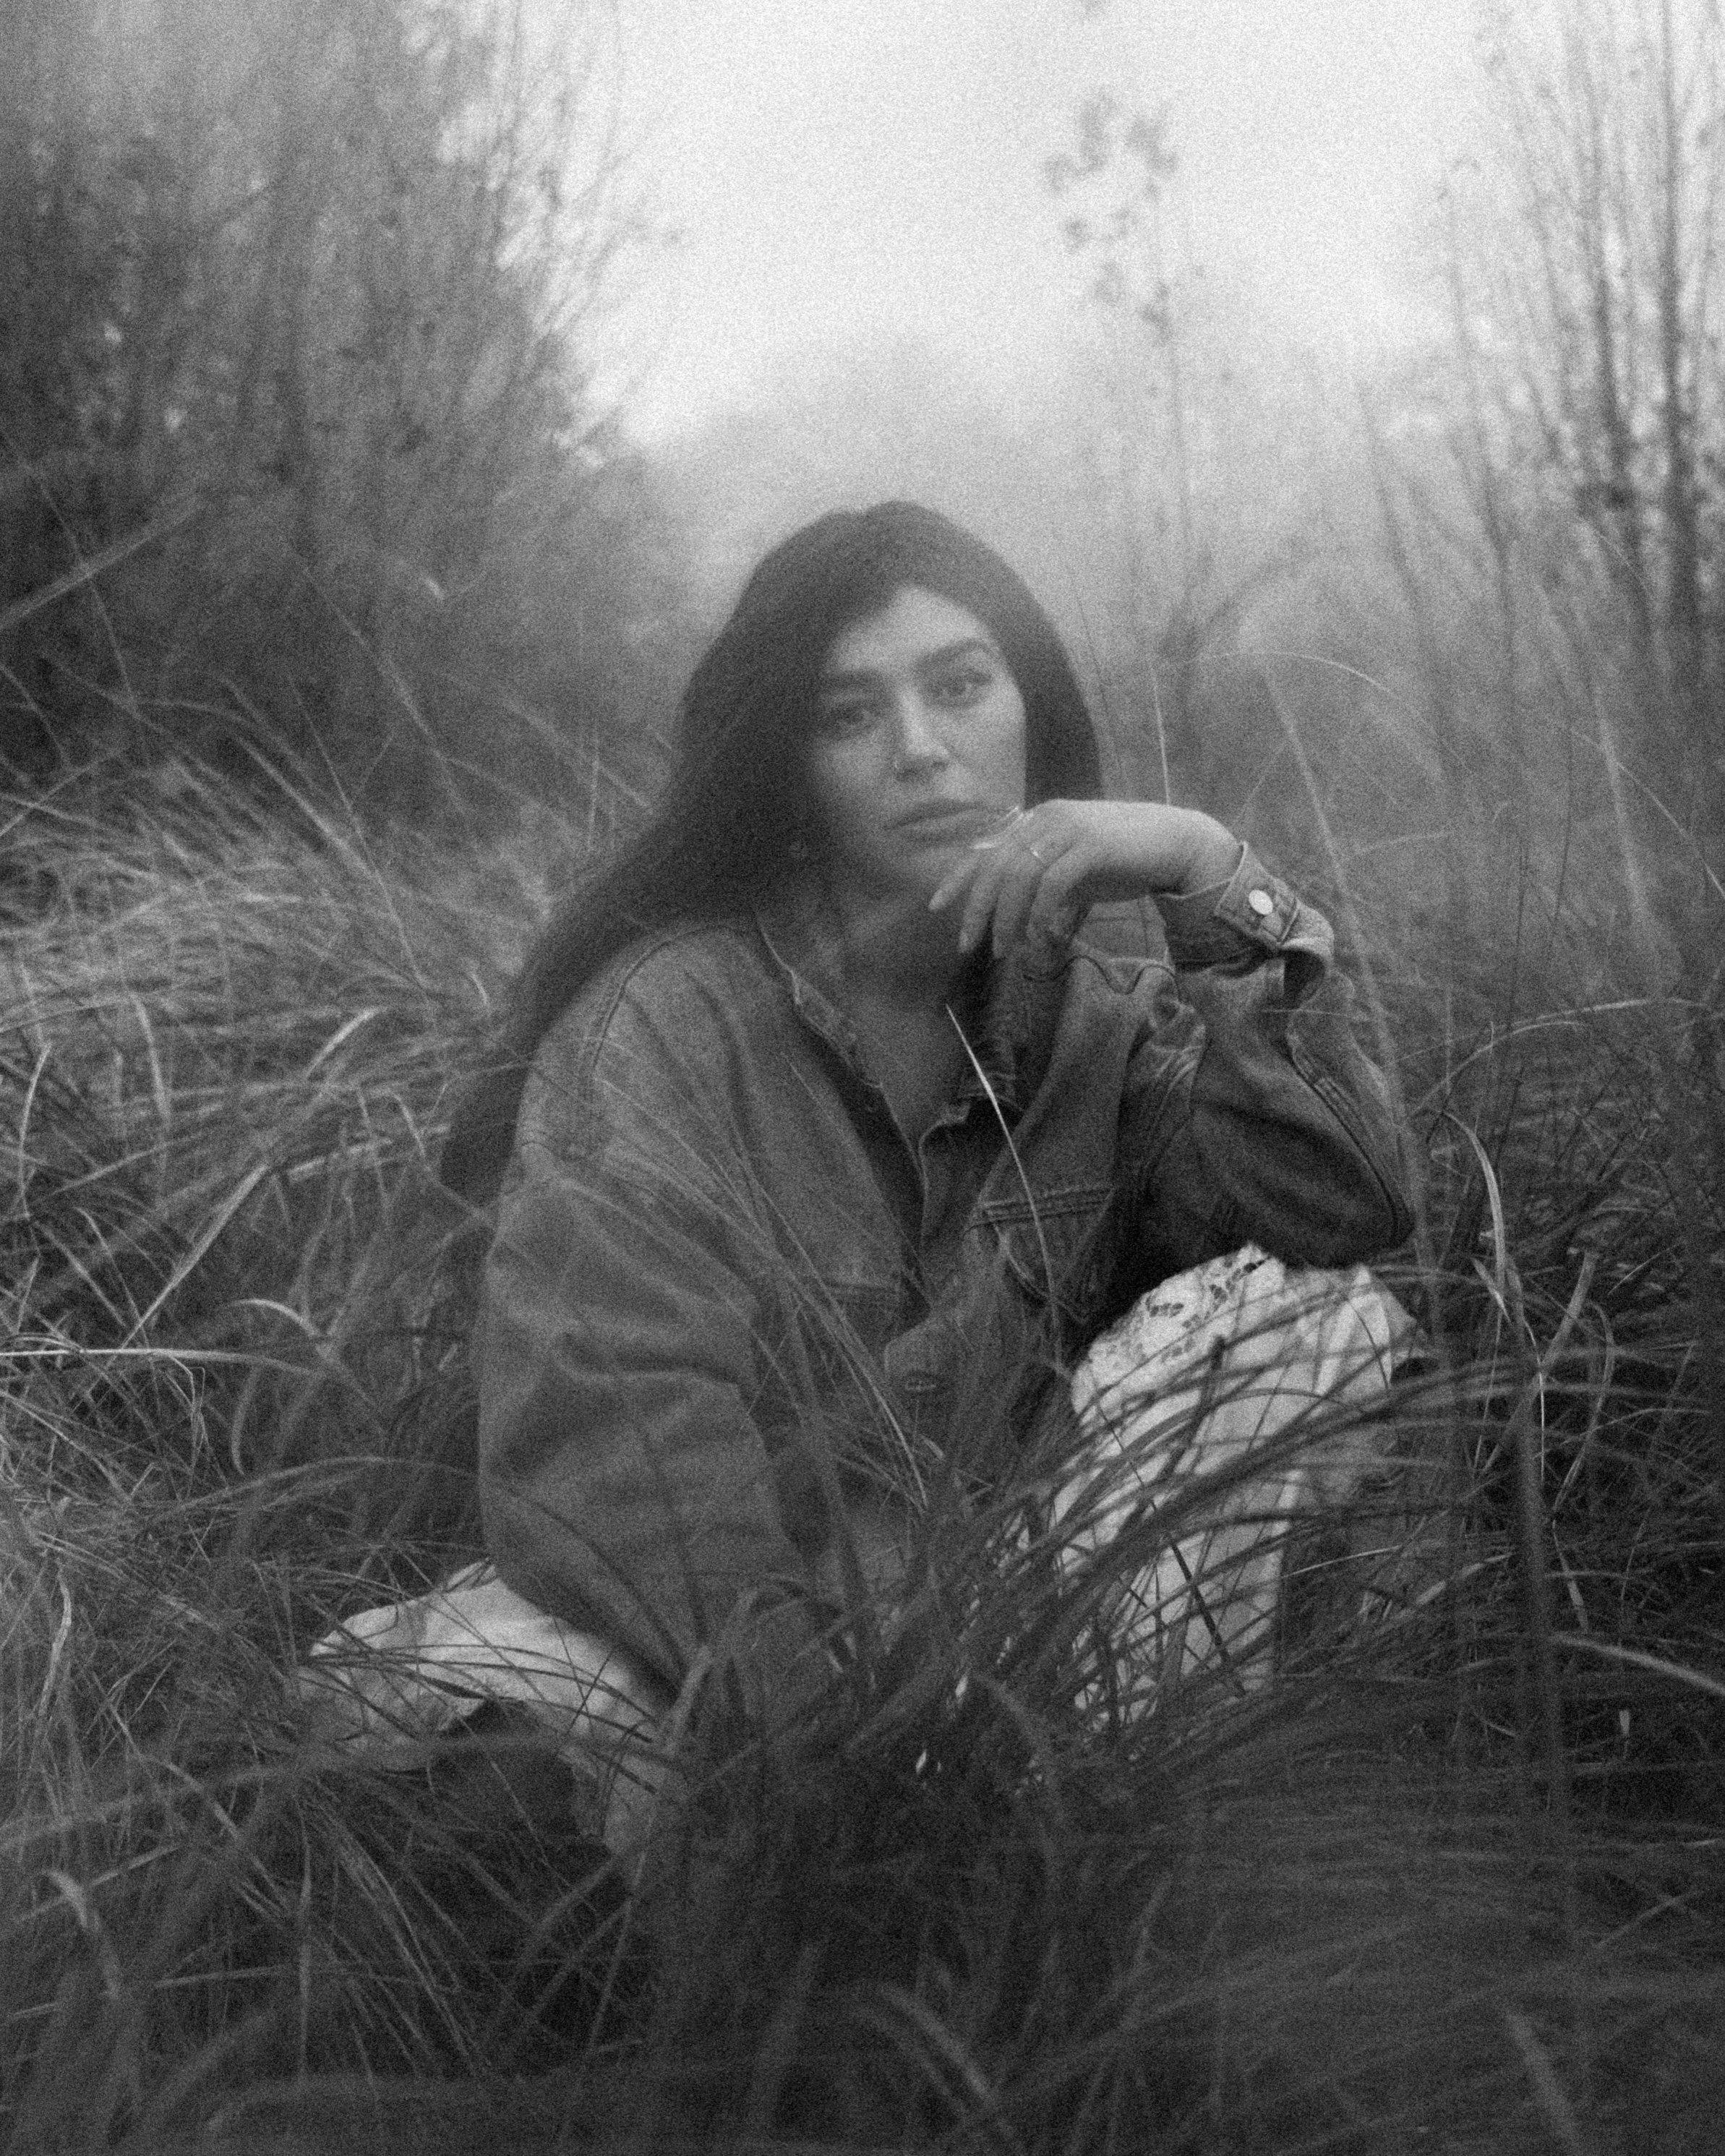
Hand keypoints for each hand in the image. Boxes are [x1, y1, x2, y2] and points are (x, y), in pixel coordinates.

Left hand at [927, 801, 1240, 958]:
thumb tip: (1031, 930)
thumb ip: (1050, 893)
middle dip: (976, 909)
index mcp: (1037, 820)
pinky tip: (1036, 937)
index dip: (958, 877)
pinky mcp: (1090, 846)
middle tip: (968, 945)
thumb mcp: (1077, 874)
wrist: (1176, 844)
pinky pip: (1051, 884)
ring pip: (1018, 876)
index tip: (936, 906)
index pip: (985, 847)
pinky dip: (1038, 913)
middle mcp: (1047, 818)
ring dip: (1006, 918)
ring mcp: (1068, 829)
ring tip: (1003, 950)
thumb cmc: (1125, 860)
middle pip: (994, 865)